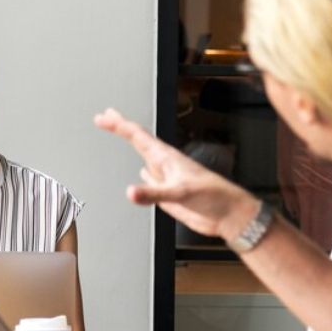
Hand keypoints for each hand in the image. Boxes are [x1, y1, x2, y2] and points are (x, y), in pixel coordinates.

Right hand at [93, 108, 256, 239]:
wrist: (227, 214)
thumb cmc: (214, 197)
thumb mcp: (181, 193)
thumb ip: (154, 193)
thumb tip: (131, 192)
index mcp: (167, 158)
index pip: (138, 135)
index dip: (119, 124)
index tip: (104, 117)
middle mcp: (165, 164)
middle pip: (138, 140)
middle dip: (121, 127)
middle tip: (106, 115)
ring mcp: (167, 178)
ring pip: (145, 156)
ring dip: (132, 145)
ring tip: (122, 134)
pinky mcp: (169, 193)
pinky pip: (152, 179)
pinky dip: (143, 174)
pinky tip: (142, 172)